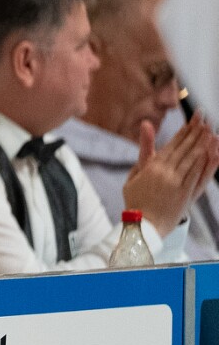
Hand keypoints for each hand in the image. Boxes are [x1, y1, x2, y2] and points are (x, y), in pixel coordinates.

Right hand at [123, 113, 218, 230]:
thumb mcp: (134, 173)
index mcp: (152, 167)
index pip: (173, 143)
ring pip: (194, 159)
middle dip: (196, 132)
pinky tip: (213, 151)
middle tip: (205, 119)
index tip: (194, 118)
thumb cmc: (136, 199)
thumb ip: (144, 149)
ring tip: (211, 130)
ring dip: (204, 143)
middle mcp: (167, 172)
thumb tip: (146, 125)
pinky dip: (207, 162)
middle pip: (186, 148)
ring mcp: (178, 183)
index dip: (185, 130)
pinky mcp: (187, 193)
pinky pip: (199, 174)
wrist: (144, 226)